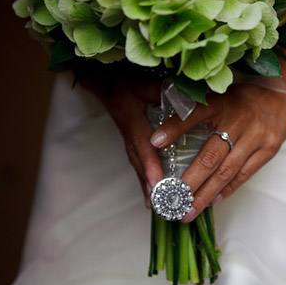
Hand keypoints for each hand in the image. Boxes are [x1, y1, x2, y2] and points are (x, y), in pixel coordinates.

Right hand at [92, 79, 162, 206]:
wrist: (101, 79)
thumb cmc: (125, 78)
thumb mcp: (142, 80)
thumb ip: (160, 90)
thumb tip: (184, 97)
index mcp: (131, 117)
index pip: (143, 144)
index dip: (151, 163)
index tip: (159, 183)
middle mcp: (128, 132)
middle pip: (139, 162)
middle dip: (150, 184)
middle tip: (162, 204)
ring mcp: (127, 139)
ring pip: (138, 165)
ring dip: (146, 186)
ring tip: (158, 207)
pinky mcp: (130, 142)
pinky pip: (137, 163)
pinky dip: (144, 180)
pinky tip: (151, 195)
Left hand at [149, 83, 285, 221]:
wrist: (284, 90)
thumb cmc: (244, 95)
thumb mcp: (220, 93)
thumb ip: (196, 107)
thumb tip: (164, 128)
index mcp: (221, 102)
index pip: (194, 114)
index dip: (174, 128)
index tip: (154, 142)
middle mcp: (238, 120)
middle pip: (210, 156)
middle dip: (189, 182)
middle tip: (171, 200)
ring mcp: (256, 136)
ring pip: (226, 171)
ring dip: (206, 194)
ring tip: (189, 210)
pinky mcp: (269, 148)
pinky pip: (245, 174)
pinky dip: (228, 189)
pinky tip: (213, 201)